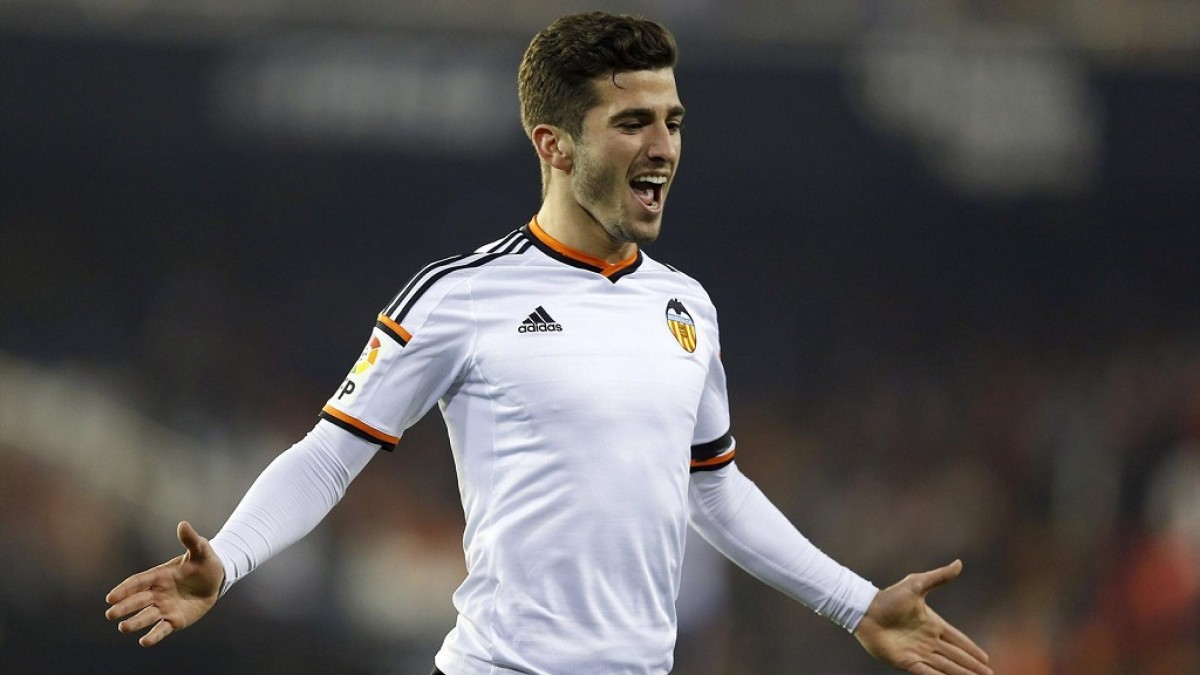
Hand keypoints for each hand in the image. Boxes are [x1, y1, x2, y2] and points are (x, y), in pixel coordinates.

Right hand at [105, 521, 223, 646]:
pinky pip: (162, 629)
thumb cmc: (205, 563)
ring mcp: (165, 608)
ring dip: (135, 622)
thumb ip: (191, 540)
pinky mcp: (175, 621)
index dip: (124, 589)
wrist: (217, 580)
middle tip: (110, 613)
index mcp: (160, 576)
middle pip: (138, 600)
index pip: (138, 582)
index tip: (111, 597)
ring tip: (123, 627)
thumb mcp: (201, 551)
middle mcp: (158, 593)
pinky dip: (154, 636)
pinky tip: (144, 641)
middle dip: (124, 607)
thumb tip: (183, 524)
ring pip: (147, 616)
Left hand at [854, 559, 991, 674]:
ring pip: (945, 667)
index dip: (972, 649)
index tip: (986, 658)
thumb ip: (939, 577)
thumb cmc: (888, 597)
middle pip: (956, 657)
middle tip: (989, 674)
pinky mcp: (906, 661)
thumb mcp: (917, 584)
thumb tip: (959, 563)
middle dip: (972, 667)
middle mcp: (928, 641)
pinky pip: (927, 673)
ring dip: (961, 674)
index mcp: (932, 625)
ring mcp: (918, 652)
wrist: (865, 610)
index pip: (958, 640)